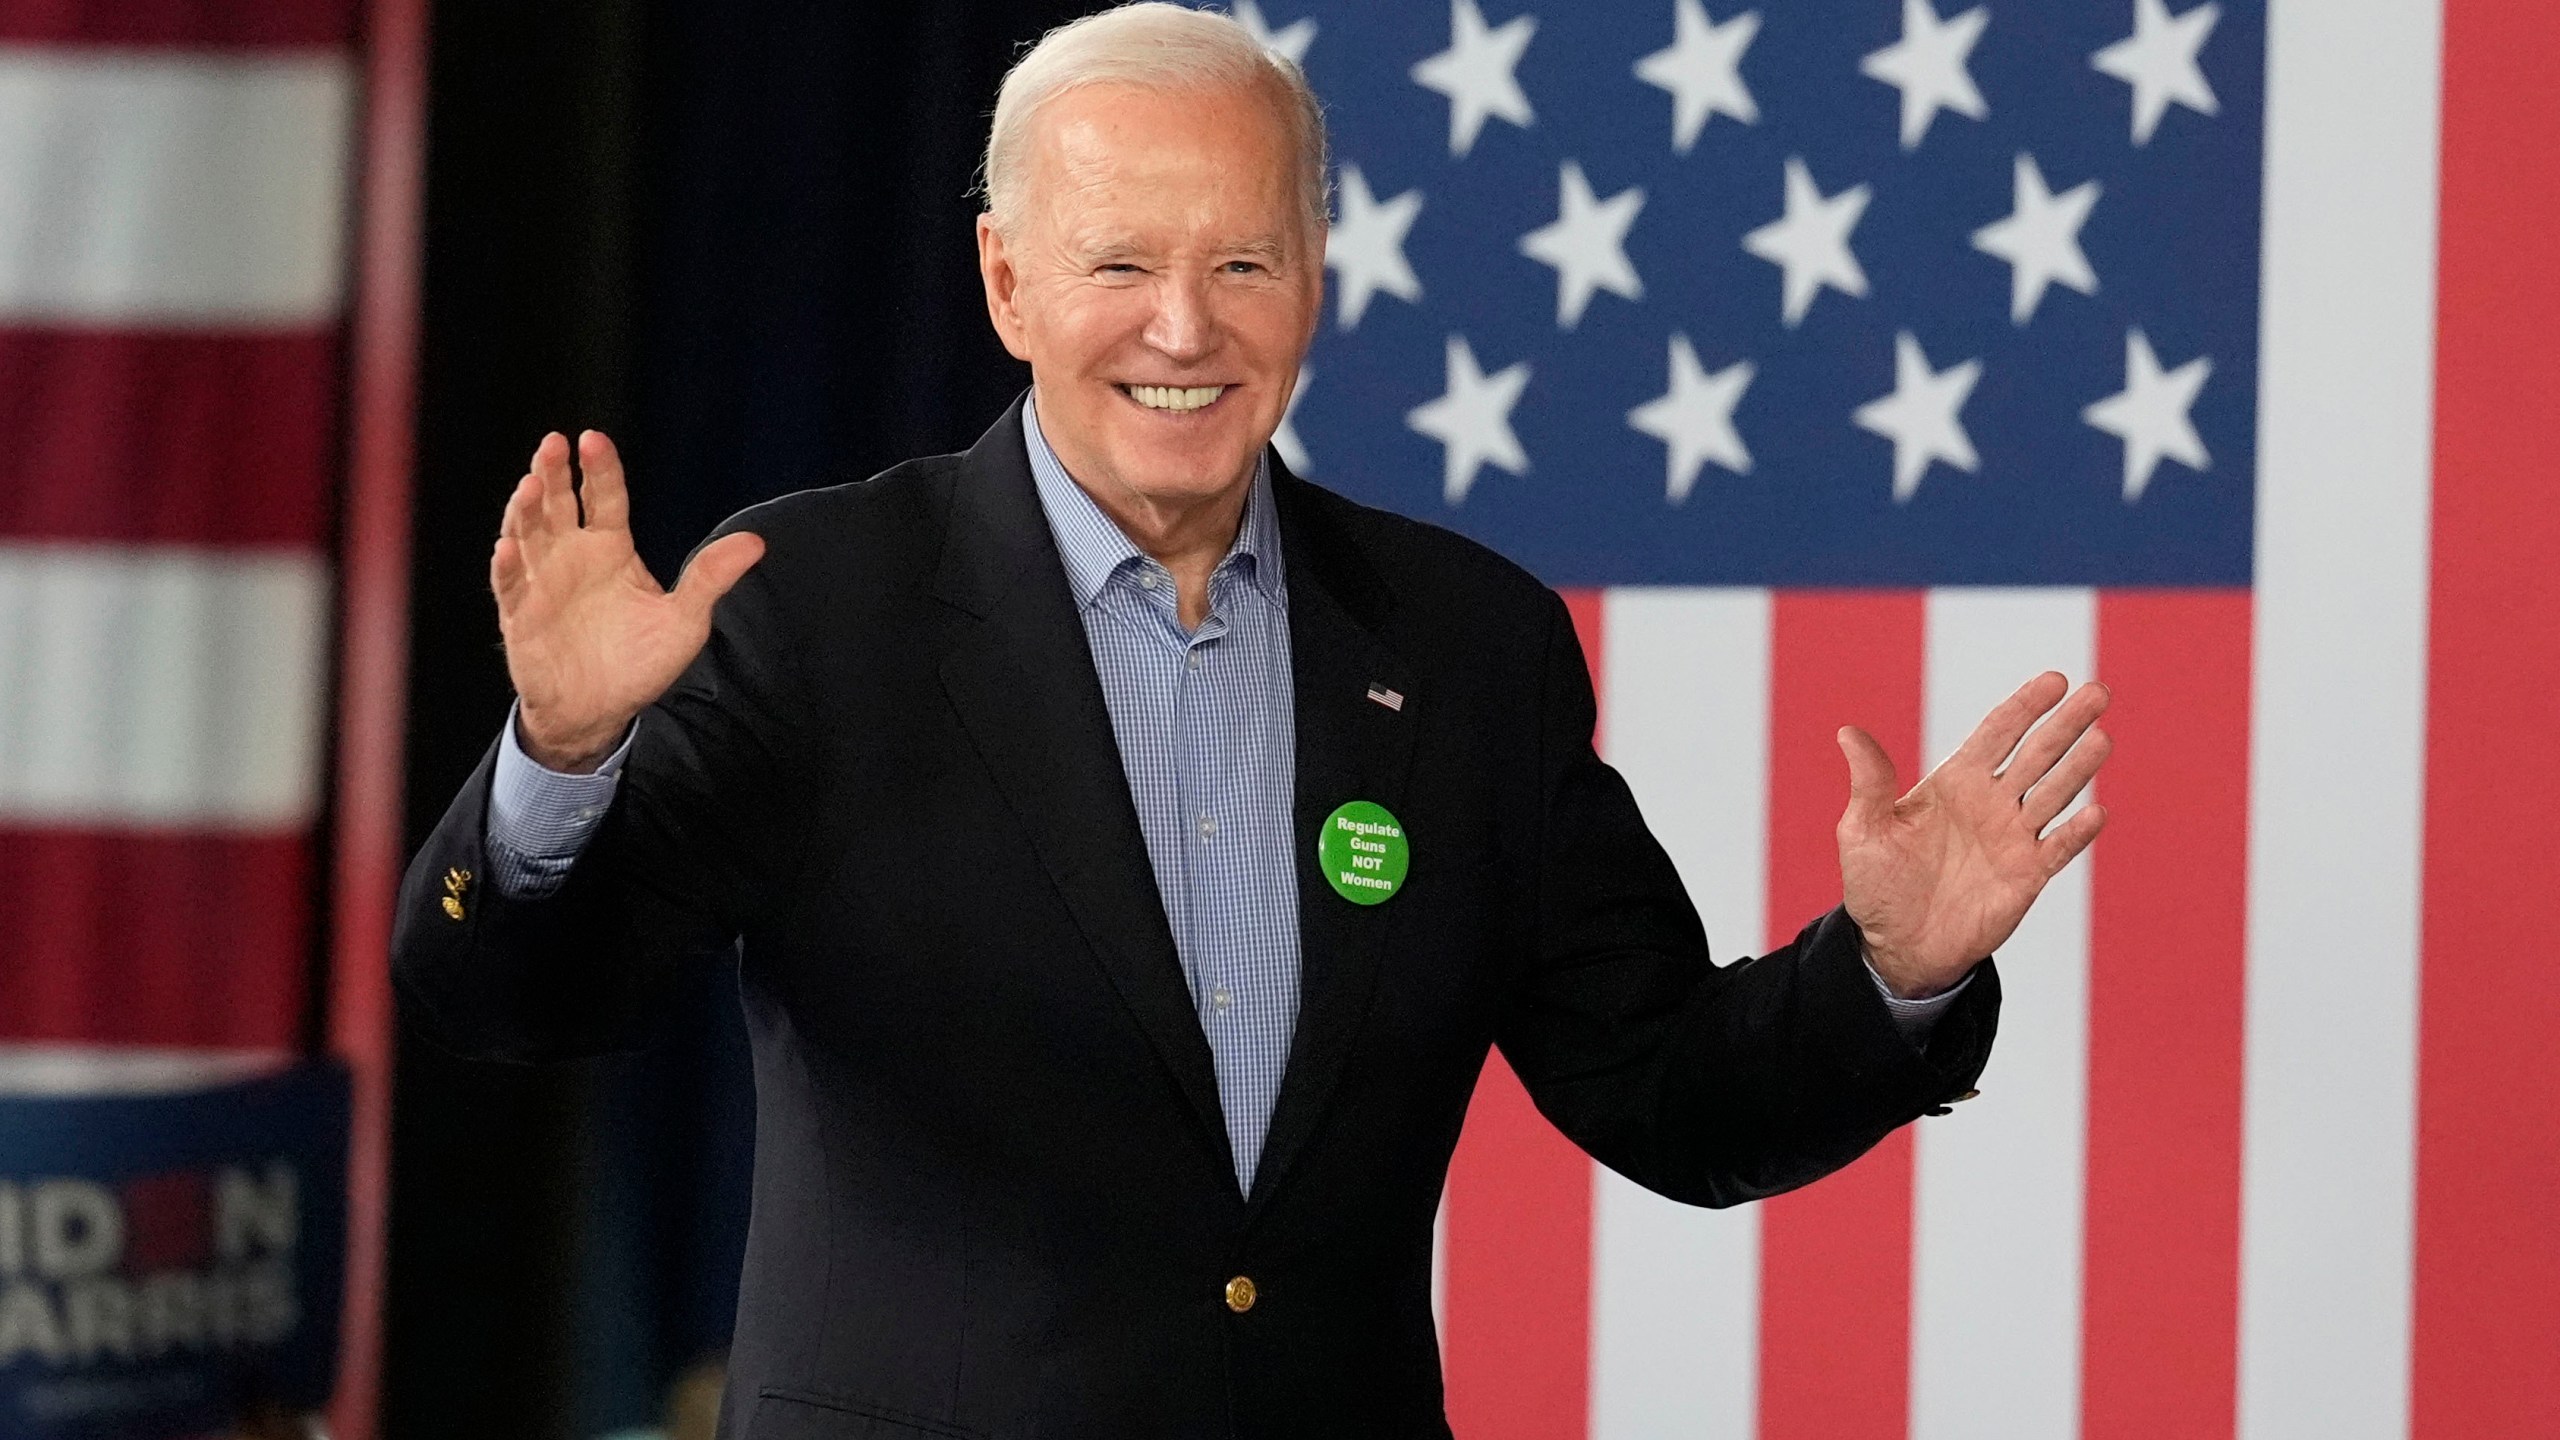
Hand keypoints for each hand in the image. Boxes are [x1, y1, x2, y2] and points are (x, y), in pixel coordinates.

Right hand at [491, 431, 763, 769]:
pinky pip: (511, 586)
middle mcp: (572, 556)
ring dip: (525, 510)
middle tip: (553, 444)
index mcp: (610, 549)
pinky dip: (508, 566)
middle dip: (553, 473)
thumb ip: (710, 578)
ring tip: (529, 485)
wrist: (600, 712)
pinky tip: (508, 547)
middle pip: (558, 505)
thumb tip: (756, 542)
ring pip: (527, 534)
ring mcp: (542, 582)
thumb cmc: (639, 662)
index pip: (605, 498)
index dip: (600, 470)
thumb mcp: (684, 620)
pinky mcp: (520, 616)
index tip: (594, 440)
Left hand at [1836, 673, 2111, 997]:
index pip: (1997, 733)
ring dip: (2078, 767)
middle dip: (2066, 724)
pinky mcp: (2026, 877)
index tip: (2054, 680)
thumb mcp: (1863, 831)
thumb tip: (1848, 732)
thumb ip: (1869, 782)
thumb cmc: (1876, 884)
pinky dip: (2075, 833)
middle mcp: (1990, 803)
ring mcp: (2012, 838)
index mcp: (1955, 782)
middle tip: (2098, 693)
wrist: (1896, 946)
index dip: (2025, 706)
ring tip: (2102, 738)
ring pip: (2053, 794)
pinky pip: (2057, 849)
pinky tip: (2096, 812)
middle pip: (2036, 755)